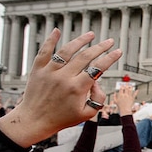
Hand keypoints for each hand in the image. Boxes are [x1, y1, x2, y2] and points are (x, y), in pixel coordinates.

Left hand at [0, 29, 120, 147]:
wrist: (33, 120)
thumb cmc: (61, 119)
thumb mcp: (86, 114)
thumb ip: (98, 98)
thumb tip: (97, 83)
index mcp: (77, 88)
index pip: (98, 68)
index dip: (110, 58)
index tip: (118, 51)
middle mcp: (63, 77)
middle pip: (85, 56)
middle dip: (100, 47)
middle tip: (109, 41)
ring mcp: (49, 72)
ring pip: (67, 50)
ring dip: (80, 40)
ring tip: (90, 34)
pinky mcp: (38, 70)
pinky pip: (44, 51)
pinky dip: (50, 40)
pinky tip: (57, 31)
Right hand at [113, 85, 136, 116]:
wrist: (125, 110)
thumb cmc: (120, 106)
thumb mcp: (115, 101)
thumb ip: (114, 96)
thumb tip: (114, 93)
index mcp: (120, 95)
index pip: (121, 89)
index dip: (122, 86)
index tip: (122, 84)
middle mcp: (125, 95)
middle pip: (126, 88)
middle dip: (126, 85)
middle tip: (127, 83)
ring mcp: (129, 96)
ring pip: (130, 90)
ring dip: (131, 87)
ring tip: (131, 85)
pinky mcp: (132, 98)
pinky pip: (134, 94)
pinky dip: (136, 92)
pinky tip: (137, 90)